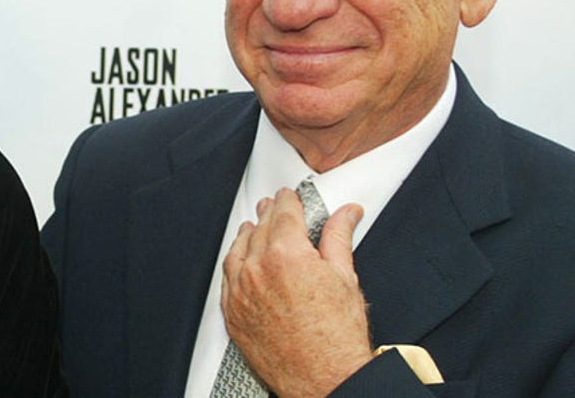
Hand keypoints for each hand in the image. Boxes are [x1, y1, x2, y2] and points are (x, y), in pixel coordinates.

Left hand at [221, 188, 371, 396]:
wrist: (325, 379)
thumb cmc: (337, 338)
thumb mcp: (345, 278)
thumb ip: (339, 238)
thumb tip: (347, 214)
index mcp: (287, 255)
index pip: (284, 214)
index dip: (288, 200)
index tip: (289, 196)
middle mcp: (258, 270)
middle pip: (260, 229)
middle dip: (269, 214)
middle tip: (273, 206)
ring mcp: (242, 293)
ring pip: (238, 251)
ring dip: (247, 235)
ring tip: (253, 226)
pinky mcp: (234, 314)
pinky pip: (227, 279)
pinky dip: (233, 264)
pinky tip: (239, 259)